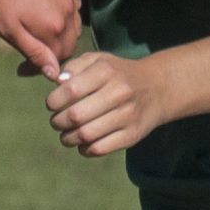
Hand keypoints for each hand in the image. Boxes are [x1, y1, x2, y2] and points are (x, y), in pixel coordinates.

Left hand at [0, 0, 82, 76]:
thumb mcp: (10, 31)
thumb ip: (35, 53)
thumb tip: (55, 74)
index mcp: (55, 28)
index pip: (60, 59)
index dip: (42, 67)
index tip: (22, 66)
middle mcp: (69, 10)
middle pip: (70, 42)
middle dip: (53, 50)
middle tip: (29, 48)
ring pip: (73, 21)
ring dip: (59, 31)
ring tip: (34, 27)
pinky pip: (71, 1)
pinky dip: (62, 10)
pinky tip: (42, 7)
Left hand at [45, 50, 173, 157]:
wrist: (157, 88)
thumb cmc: (118, 74)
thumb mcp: (98, 60)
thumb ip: (74, 66)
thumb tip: (57, 83)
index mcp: (107, 71)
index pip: (70, 91)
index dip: (53, 101)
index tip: (52, 104)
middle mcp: (119, 92)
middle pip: (75, 116)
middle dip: (57, 122)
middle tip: (57, 121)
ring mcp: (127, 116)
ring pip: (85, 135)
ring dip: (68, 138)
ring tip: (66, 134)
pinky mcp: (132, 135)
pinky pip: (99, 149)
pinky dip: (84, 149)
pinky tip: (83, 143)